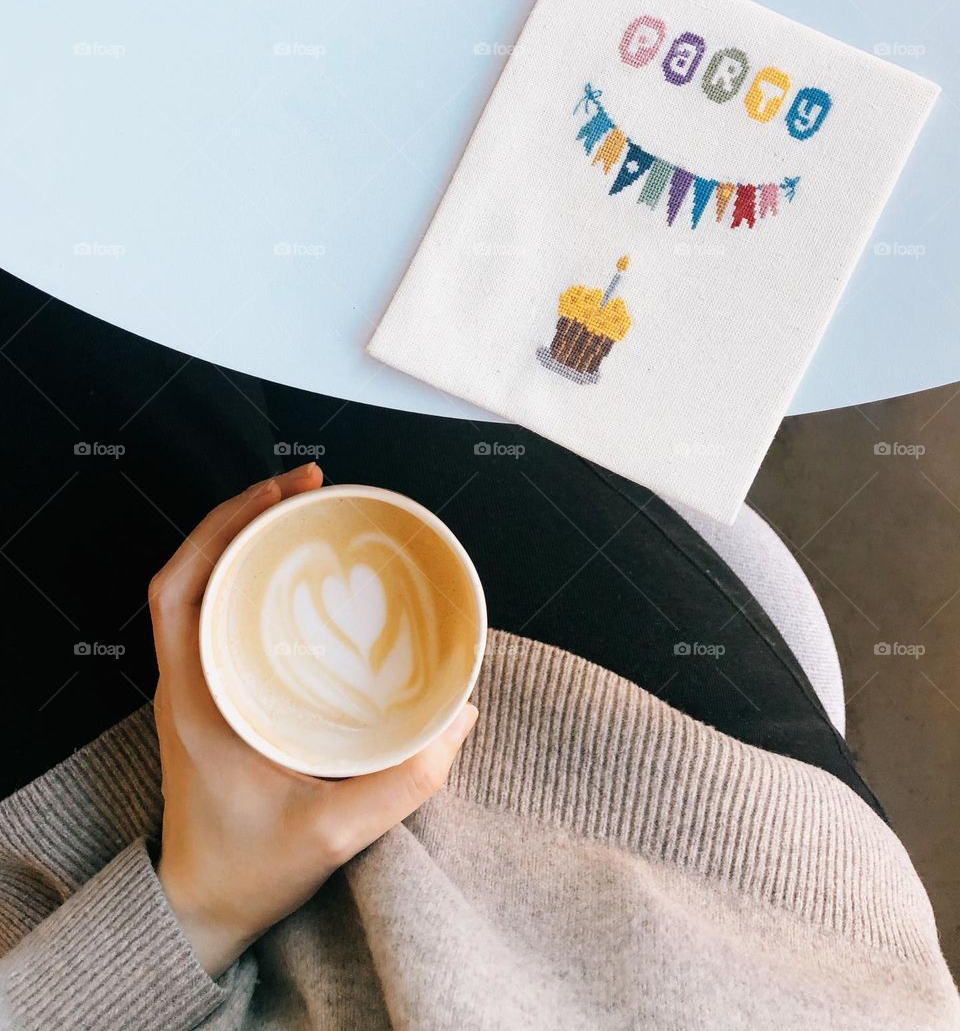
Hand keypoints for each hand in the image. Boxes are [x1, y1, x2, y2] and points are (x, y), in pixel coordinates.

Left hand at [149, 463, 477, 976]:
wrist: (202, 913)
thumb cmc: (247, 869)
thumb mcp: (330, 832)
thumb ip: (401, 781)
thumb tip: (461, 716)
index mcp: (194, 695)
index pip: (182, 586)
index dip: (225, 525)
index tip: (284, 492)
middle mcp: (189, 680)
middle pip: (197, 569)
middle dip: (247, 515)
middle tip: (311, 485)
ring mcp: (200, 687)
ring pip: (210, 590)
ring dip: (251, 545)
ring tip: (309, 515)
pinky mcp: (219, 700)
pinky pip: (228, 621)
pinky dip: (258, 586)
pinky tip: (304, 582)